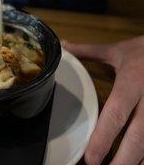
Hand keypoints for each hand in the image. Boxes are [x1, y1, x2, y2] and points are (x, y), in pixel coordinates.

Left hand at [63, 36, 143, 164]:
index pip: (116, 113)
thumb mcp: (117, 50)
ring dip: (138, 161)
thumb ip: (89, 51)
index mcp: (132, 81)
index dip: (104, 137)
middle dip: (123, 161)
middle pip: (138, 138)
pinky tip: (140, 163)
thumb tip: (63, 46)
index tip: (91, 158)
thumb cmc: (143, 51)